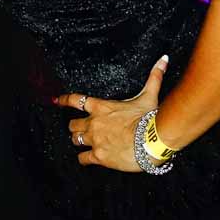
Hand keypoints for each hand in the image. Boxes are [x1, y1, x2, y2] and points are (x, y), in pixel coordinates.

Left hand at [56, 54, 168, 171]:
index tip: (56, 101)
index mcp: (100, 107)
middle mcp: (93, 123)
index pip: (75, 100)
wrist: (152, 141)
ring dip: (78, 141)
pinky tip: (87, 159)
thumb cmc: (149, 118)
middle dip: (75, 126)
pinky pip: (83, 158)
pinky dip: (84, 159)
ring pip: (75, 140)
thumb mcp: (149, 95)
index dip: (64, 100)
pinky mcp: (99, 156)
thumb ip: (154, 77)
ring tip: (83, 143)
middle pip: (73, 124)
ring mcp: (95, 140)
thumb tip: (163, 59)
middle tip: (80, 129)